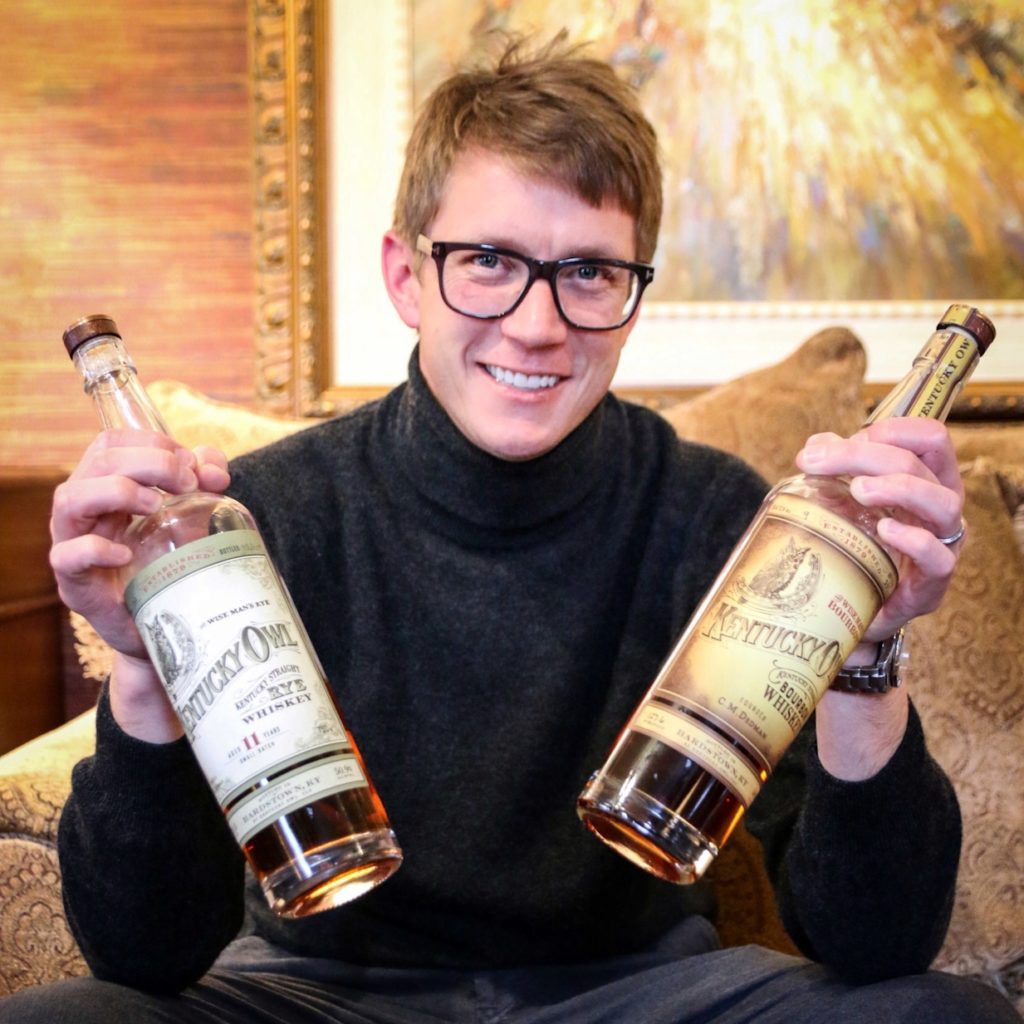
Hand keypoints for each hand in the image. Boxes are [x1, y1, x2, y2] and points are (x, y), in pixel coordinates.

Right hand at [49, 429, 229, 738]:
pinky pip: (66, 557)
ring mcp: (74, 544)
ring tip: (157, 505)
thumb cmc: (171, 565)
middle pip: (99, 462)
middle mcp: (85, 510)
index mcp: (107, 486)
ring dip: (118, 491)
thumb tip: (214, 469)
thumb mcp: (191, 518)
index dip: (153, 442)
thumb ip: (202, 483)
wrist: (166, 630)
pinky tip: (125, 552)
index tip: (193, 464)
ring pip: (71, 498)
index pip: (113, 442)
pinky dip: (94, 549)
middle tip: (187, 482)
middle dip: (148, 462)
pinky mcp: (75, 583)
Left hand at [795, 417, 963, 640]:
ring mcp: (943, 545)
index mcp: (928, 480)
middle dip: (864, 455)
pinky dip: (913, 540)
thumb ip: (839, 471)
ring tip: (858, 490)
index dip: (891, 430)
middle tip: (816, 461)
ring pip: (941, 504)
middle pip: (919, 465)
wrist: (862, 608)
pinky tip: (884, 530)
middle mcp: (942, 507)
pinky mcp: (932, 584)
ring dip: (898, 489)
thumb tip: (817, 446)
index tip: (842, 441)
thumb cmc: (864, 545)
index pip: (931, 437)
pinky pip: (938, 558)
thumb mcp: (850, 502)